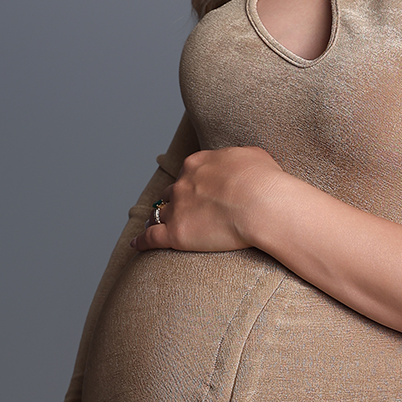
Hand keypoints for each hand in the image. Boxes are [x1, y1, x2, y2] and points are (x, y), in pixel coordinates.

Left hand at [132, 146, 283, 253]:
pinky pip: (151, 237)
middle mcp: (183, 183)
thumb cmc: (265, 181)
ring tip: (157, 225)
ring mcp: (177, 208)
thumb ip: (238, 158)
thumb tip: (240, 164)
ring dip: (159, 218)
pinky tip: (136, 245)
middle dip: (177, 199)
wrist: (263, 204)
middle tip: (184, 209)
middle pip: (172, 192)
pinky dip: (142, 241)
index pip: (189, 172)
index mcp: (198, 163)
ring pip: (160, 213)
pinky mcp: (176, 233)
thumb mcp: (254, 156)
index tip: (198, 189)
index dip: (193, 181)